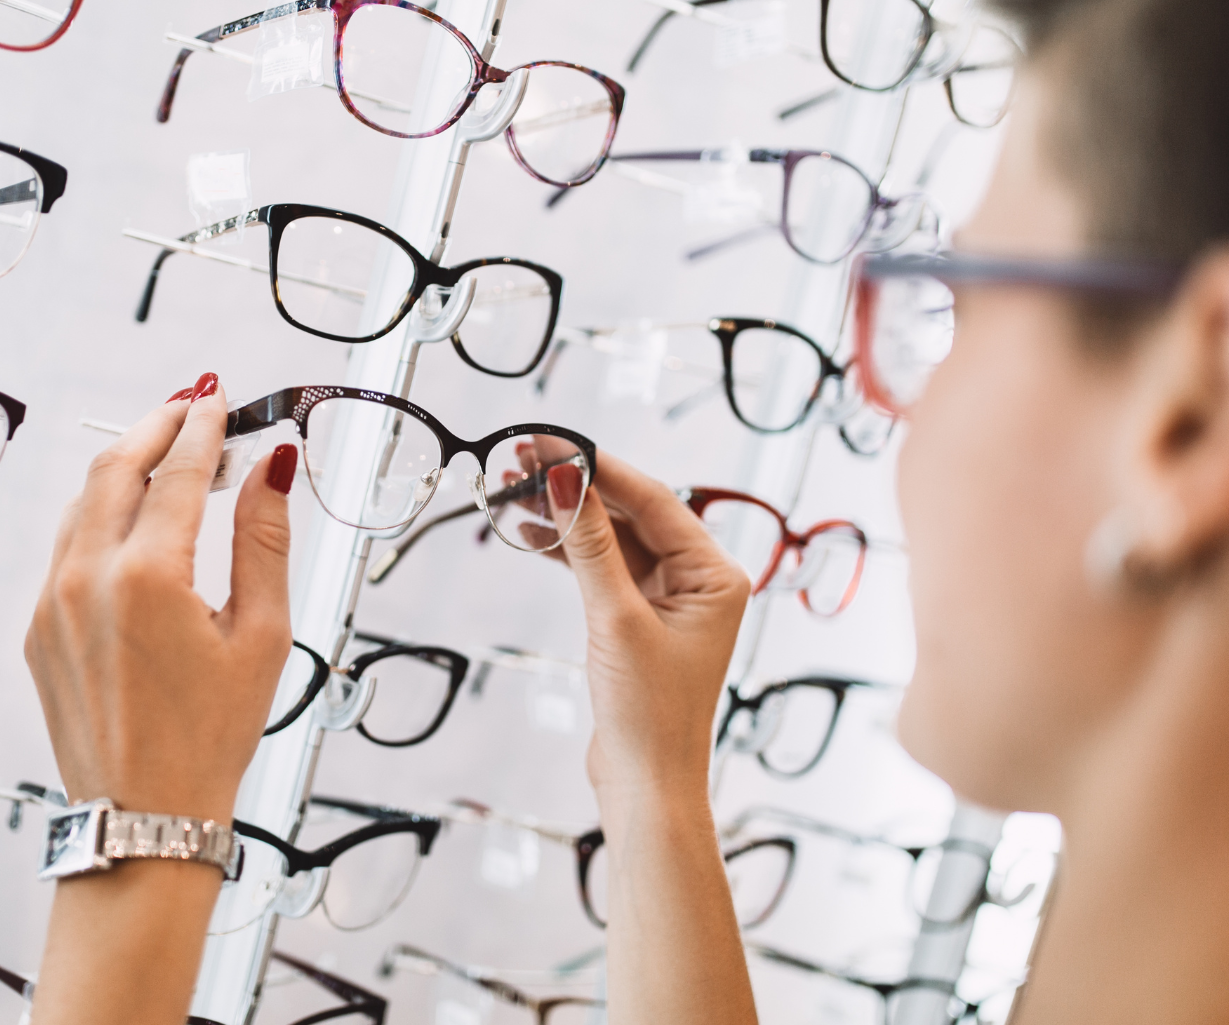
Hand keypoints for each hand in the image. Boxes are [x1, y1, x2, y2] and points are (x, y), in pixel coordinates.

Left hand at [23, 373, 300, 821]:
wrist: (144, 818)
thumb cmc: (210, 738)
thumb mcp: (260, 635)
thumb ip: (264, 539)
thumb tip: (273, 467)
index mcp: (147, 577)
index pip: (178, 470)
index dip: (204, 426)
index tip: (222, 398)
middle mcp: (87, 579)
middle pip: (115, 466)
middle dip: (157, 426)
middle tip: (193, 405)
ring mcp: (52, 602)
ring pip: (83, 503)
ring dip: (125, 467)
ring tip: (167, 454)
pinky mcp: (37, 628)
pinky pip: (66, 548)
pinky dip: (100, 516)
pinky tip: (135, 520)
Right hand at [544, 454, 749, 801]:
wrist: (645, 786)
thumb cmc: (649, 714)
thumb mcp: (616, 618)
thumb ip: (590, 544)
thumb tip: (568, 478)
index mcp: (715, 575)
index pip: (653, 499)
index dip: (598, 466)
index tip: (549, 441)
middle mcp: (699, 581)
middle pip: (631, 513)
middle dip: (576, 487)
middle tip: (521, 459)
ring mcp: (669, 600)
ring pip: (611, 539)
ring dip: (566, 516)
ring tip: (512, 490)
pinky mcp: (639, 620)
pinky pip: (602, 570)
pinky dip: (568, 553)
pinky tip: (531, 533)